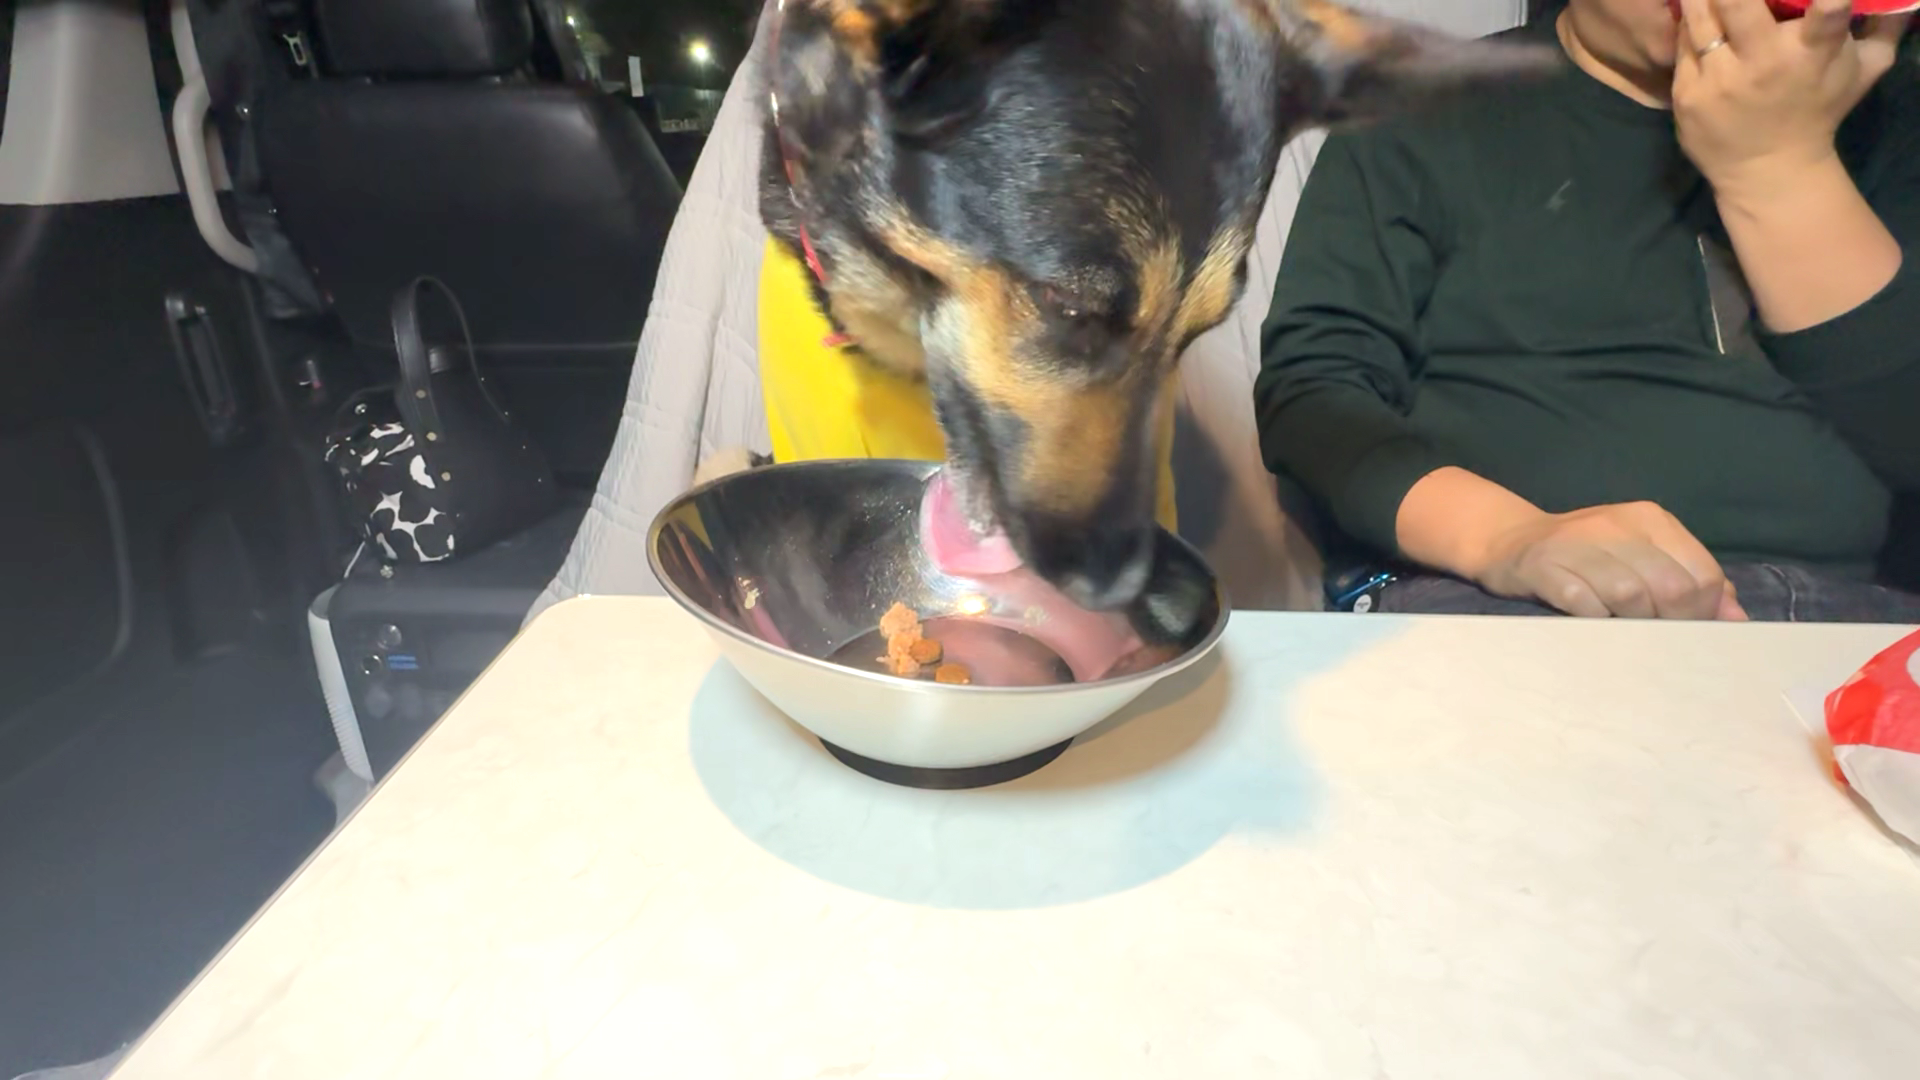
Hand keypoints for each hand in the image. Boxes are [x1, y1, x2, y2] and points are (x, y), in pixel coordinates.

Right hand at [1472, 501, 1748, 619]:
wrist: (1511, 541)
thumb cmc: (1588, 556)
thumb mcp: (1643, 555)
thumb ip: (1690, 580)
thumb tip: (1736, 618)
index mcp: (1651, 520)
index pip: (1702, 573)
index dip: (1703, 613)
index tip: (1687, 632)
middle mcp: (1618, 525)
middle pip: (1672, 587)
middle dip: (1673, 624)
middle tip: (1659, 641)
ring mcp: (1579, 543)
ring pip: (1631, 595)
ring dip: (1633, 625)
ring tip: (1626, 633)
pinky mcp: (1545, 566)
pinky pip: (1585, 604)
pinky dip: (1597, 622)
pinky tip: (1594, 625)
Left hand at [1673, 0, 1911, 197]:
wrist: (1769, 171)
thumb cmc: (1819, 110)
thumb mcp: (1863, 71)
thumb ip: (1884, 27)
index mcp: (1812, 55)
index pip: (1825, 17)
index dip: (1829, 1)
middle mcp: (1763, 65)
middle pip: (1739, 4)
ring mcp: (1720, 81)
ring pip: (1701, 17)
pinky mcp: (1689, 95)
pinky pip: (1683, 44)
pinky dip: (1688, 23)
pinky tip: (1696, 12)